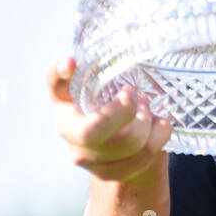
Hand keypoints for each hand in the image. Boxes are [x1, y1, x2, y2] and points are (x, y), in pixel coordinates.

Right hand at [47, 56, 171, 181]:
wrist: (130, 152)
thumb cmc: (123, 111)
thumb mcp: (115, 89)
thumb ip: (116, 74)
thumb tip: (141, 41)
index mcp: (67, 101)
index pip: (55, 84)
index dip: (59, 74)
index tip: (71, 62)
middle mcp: (69, 129)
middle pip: (93, 130)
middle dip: (125, 112)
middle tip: (138, 97)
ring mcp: (84, 155)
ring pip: (126, 143)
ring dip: (149, 124)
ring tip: (152, 113)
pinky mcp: (105, 173)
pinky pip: (140, 159)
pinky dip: (158, 140)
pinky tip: (159, 129)